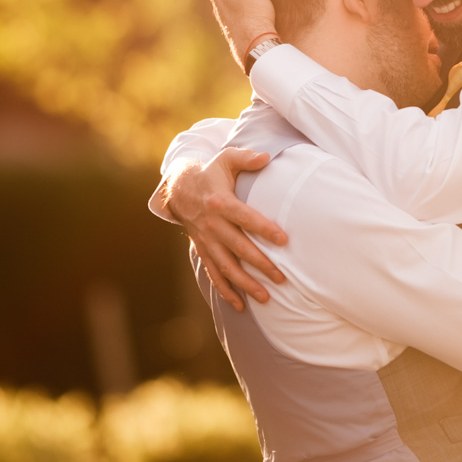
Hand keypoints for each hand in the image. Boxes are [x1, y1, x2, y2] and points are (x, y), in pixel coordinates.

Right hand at [160, 148, 288, 311]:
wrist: (178, 189)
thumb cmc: (210, 173)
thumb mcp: (225, 159)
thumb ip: (245, 158)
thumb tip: (267, 156)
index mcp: (220, 202)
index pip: (245, 218)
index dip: (263, 229)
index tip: (283, 240)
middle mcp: (212, 225)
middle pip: (238, 248)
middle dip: (260, 264)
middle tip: (281, 277)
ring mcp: (206, 240)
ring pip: (226, 266)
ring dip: (245, 284)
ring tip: (265, 296)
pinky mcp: (202, 250)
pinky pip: (214, 273)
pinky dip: (225, 290)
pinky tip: (240, 305)